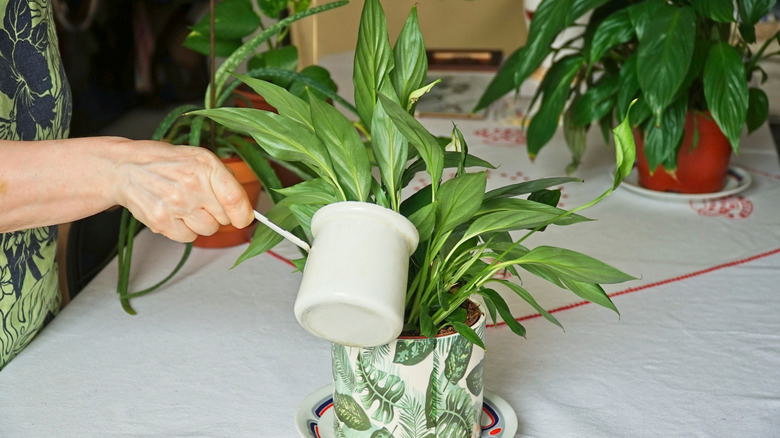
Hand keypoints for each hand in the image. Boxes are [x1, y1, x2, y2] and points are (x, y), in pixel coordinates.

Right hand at [111, 139, 253, 241]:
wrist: (126, 168)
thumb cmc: (167, 163)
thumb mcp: (199, 158)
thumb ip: (224, 179)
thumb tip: (244, 208)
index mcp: (205, 166)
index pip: (235, 199)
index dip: (243, 214)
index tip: (243, 218)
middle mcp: (192, 185)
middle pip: (224, 219)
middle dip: (218, 214)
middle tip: (201, 202)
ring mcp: (176, 204)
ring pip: (208, 230)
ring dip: (201, 223)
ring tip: (186, 206)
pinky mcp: (162, 221)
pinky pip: (188, 238)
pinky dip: (184, 230)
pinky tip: (174, 214)